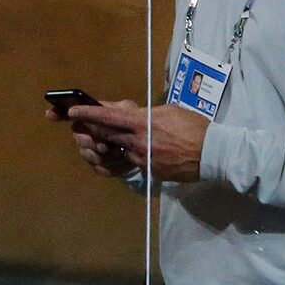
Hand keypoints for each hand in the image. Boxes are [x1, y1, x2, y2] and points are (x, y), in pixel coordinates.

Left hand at [62, 101, 207, 181]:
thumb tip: (132, 116)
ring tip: (104, 138)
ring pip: (119, 151)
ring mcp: (144, 160)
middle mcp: (139, 143)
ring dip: (109, 145)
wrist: (212, 153)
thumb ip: (146, 114)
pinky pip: (134, 163)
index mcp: (143, 123)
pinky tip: (134, 151)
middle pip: (107, 136)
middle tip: (78, 125)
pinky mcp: (151, 173)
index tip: (72, 111)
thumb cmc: (193, 126)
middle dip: (90, 130)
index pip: (108, 118)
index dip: (88, 114)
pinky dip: (130, 156)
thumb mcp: (168, 111)